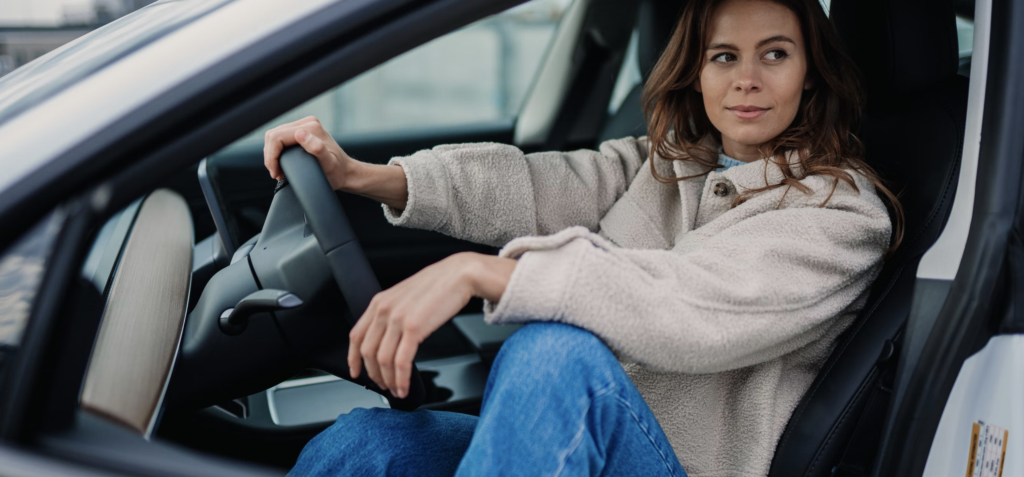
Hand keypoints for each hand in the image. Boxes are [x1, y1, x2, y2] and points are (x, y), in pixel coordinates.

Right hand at [263, 116, 353, 189]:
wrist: (346, 172)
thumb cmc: (337, 172)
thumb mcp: (328, 164)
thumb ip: (316, 149)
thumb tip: (300, 134)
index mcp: (311, 127)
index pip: (277, 137)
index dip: (271, 156)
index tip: (276, 173)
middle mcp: (307, 123)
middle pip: (273, 135)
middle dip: (270, 156)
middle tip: (276, 173)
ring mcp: (305, 126)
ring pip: (275, 136)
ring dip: (272, 154)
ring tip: (278, 171)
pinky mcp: (303, 131)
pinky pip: (281, 138)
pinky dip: (277, 151)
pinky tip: (282, 163)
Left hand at [349, 252, 516, 397]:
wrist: (459, 274)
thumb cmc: (439, 285)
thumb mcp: (405, 296)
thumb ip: (393, 314)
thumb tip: (389, 338)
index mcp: (379, 302)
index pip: (356, 335)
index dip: (353, 358)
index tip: (356, 371)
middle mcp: (384, 310)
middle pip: (368, 352)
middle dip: (374, 374)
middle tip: (383, 386)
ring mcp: (398, 319)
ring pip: (383, 360)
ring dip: (389, 380)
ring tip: (396, 390)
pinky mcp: (414, 328)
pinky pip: (401, 362)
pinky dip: (401, 379)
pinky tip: (405, 387)